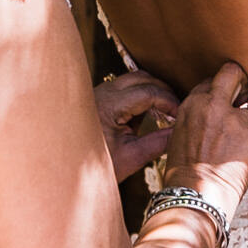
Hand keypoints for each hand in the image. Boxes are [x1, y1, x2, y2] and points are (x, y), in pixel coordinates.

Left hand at [94, 66, 179, 181]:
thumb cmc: (96, 166)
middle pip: (142, 78)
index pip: (149, 92)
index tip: (181, 116)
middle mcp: (103, 92)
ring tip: (166, 112)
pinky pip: (125, 88)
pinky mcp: (99, 98)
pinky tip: (149, 114)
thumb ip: (158, 143)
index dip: (169, 102)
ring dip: (152, 91)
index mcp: (109, 104)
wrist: (67, 170)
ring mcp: (100, 92)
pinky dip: (140, 95)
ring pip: (133, 80)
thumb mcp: (131, 157)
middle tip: (177, 110)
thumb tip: (181, 132)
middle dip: (163, 92)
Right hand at [162, 62, 247, 216]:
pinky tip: (244, 165)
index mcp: (192, 105)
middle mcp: (214, 106)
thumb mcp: (180, 135)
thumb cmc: (184, 174)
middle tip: (244, 93)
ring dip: (246, 132)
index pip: (211, 82)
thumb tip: (212, 112)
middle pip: (233, 75)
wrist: (196, 198)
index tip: (225, 98)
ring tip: (234, 155)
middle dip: (240, 82)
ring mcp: (237, 121)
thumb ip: (197, 117)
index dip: (220, 91)